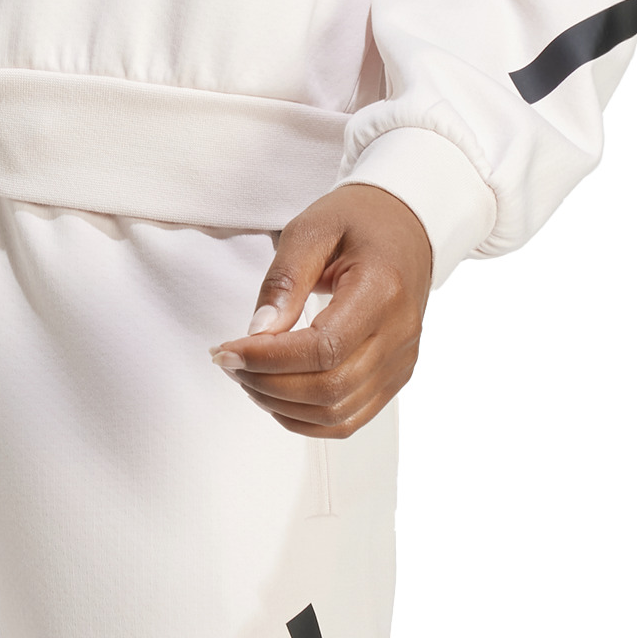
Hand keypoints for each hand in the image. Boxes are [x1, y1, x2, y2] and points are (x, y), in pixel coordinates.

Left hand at [208, 184, 432, 437]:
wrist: (408, 224)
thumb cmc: (360, 220)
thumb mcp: (313, 228)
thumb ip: (285, 279)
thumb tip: (257, 333)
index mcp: (382, 290)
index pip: (325, 349)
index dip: (270, 359)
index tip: (228, 350)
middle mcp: (399, 333)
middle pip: (330, 389)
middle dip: (268, 384)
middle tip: (230, 362)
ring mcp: (401, 360)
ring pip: (338, 414)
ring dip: (283, 405)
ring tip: (249, 376)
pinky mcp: (395, 376)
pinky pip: (350, 418)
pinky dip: (307, 417)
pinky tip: (277, 394)